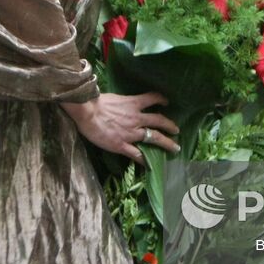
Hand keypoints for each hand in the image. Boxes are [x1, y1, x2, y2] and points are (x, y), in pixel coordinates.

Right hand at [62, 91, 179, 165]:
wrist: (87, 112)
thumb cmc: (95, 102)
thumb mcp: (114, 98)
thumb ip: (122, 103)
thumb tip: (122, 104)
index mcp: (133, 103)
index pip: (152, 98)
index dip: (161, 99)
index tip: (166, 102)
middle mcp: (136, 118)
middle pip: (158, 120)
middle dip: (169, 125)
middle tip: (177, 130)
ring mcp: (131, 132)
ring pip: (154, 138)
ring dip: (166, 143)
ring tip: (175, 148)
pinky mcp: (122, 145)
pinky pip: (137, 155)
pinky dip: (144, 160)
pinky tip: (150, 165)